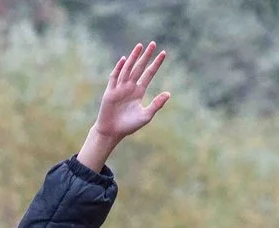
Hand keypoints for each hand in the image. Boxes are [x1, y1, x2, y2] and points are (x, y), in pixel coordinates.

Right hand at [77, 42, 169, 170]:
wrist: (112, 132)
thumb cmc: (129, 125)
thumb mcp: (146, 115)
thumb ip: (157, 104)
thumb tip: (169, 93)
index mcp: (139, 91)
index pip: (149, 74)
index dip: (156, 64)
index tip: (163, 53)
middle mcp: (130, 86)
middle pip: (140, 67)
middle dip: (146, 56)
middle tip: (153, 43)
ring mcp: (120, 87)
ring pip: (128, 69)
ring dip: (134, 58)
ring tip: (140, 46)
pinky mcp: (110, 92)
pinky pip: (115, 77)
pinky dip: (119, 69)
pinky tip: (124, 60)